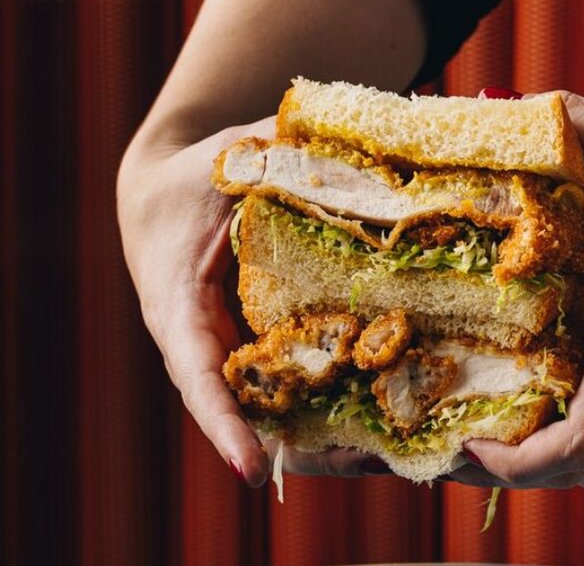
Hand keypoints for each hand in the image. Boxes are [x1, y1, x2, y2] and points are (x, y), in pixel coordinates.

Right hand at [118, 118, 384, 485]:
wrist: (163, 195)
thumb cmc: (188, 178)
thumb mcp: (223, 161)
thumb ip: (269, 154)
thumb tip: (340, 147)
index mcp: (178, 306)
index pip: (197, 375)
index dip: (224, 423)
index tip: (251, 470)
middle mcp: (202, 343)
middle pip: (241, 412)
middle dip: (294, 446)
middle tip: (364, 464)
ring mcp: (228, 349)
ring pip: (270, 405)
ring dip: (322, 434)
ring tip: (387, 453)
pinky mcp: (252, 345)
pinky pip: (287, 382)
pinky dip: (327, 400)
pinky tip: (382, 412)